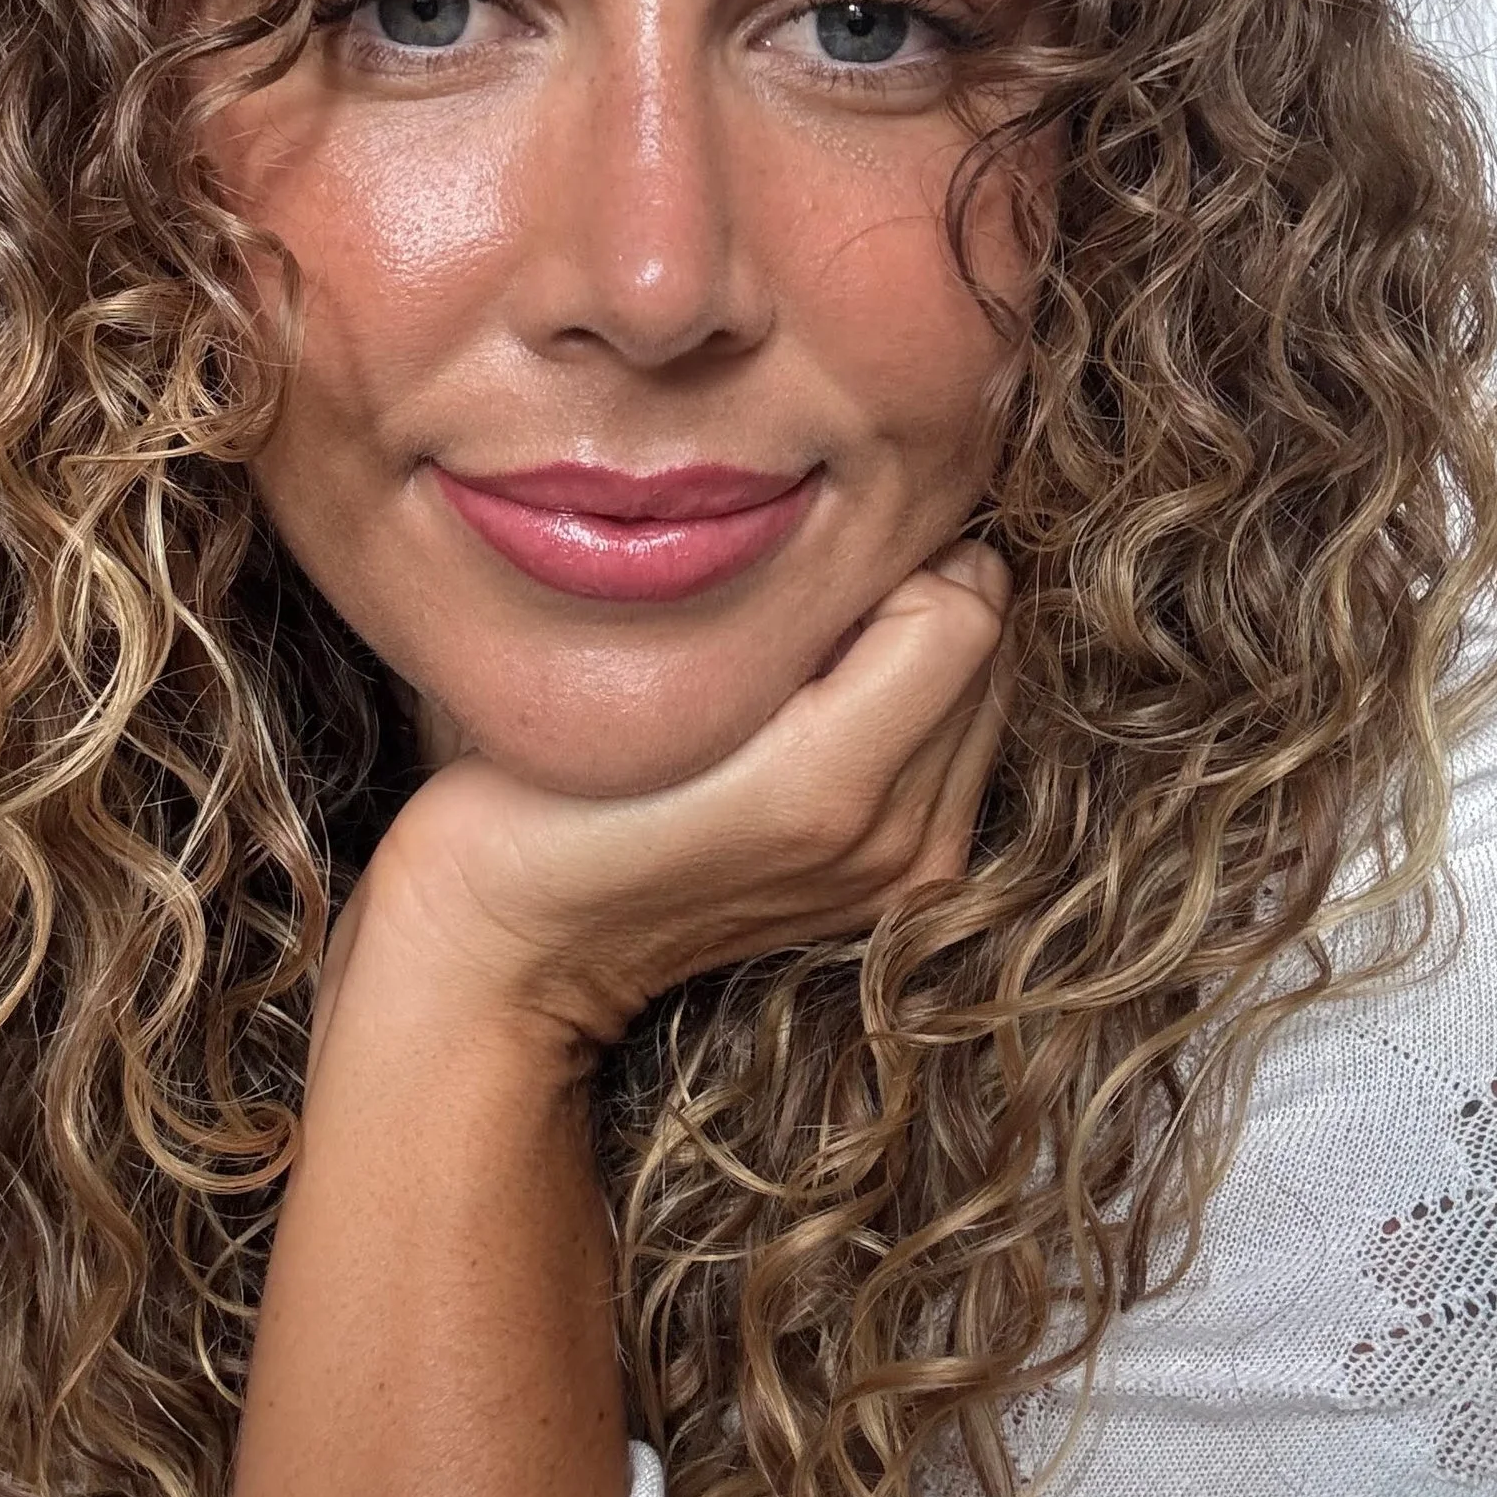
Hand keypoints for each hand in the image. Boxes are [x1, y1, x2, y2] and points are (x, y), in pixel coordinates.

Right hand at [331, 542, 1011, 1060]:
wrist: (510, 953)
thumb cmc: (538, 799)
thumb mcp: (649, 687)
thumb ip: (785, 616)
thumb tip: (885, 542)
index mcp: (835, 782)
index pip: (964, 608)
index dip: (895, 553)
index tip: (812, 550)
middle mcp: (895, 841)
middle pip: (987, 650)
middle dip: (919, 597)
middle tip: (809, 590)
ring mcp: (899, 874)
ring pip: (980, 699)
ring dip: (918, 655)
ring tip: (810, 649)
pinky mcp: (890, 890)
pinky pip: (954, 757)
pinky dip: (912, 712)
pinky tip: (820, 708)